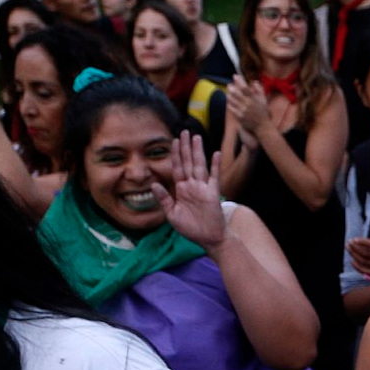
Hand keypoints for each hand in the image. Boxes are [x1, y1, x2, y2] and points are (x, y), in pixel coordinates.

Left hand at [152, 131, 228, 251]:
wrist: (209, 239)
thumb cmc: (191, 228)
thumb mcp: (172, 214)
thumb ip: (164, 199)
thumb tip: (154, 184)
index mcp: (181, 189)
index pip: (177, 168)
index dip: (175, 154)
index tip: (173, 141)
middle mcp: (192, 186)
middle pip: (188, 162)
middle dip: (185, 147)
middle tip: (184, 131)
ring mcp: (203, 188)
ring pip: (199, 165)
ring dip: (198, 151)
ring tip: (196, 136)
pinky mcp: (213, 193)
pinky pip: (214, 176)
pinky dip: (215, 165)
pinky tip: (216, 153)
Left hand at [227, 76, 270, 137]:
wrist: (263, 127)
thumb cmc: (264, 114)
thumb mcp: (264, 101)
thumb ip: (259, 91)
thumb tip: (255, 82)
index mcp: (254, 99)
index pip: (245, 88)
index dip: (239, 81)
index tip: (235, 76)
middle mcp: (248, 104)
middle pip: (237, 93)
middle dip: (232, 88)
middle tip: (229, 85)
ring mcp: (243, 111)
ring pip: (233, 101)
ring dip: (229, 95)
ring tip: (228, 93)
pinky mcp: (240, 117)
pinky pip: (232, 109)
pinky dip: (229, 104)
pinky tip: (228, 102)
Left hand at [347, 222, 369, 281]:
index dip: (363, 242)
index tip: (355, 239)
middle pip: (367, 253)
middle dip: (356, 248)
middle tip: (349, 242)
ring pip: (364, 262)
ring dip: (354, 255)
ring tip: (349, 248)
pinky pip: (365, 271)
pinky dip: (357, 266)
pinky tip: (353, 260)